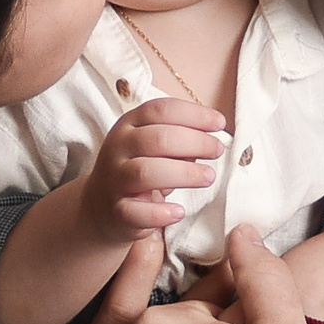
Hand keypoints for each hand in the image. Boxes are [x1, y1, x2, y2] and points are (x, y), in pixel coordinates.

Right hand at [80, 98, 227, 245]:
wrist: (103, 206)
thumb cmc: (139, 168)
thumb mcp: (153, 146)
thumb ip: (178, 139)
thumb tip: (211, 141)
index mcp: (129, 125)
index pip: (161, 110)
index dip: (194, 114)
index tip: (220, 123)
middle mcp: (118, 148)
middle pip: (157, 139)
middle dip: (195, 142)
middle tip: (217, 151)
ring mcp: (114, 180)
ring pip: (147, 172)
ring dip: (184, 173)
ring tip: (208, 177)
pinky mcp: (116, 211)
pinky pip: (136, 212)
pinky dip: (160, 212)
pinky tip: (179, 212)